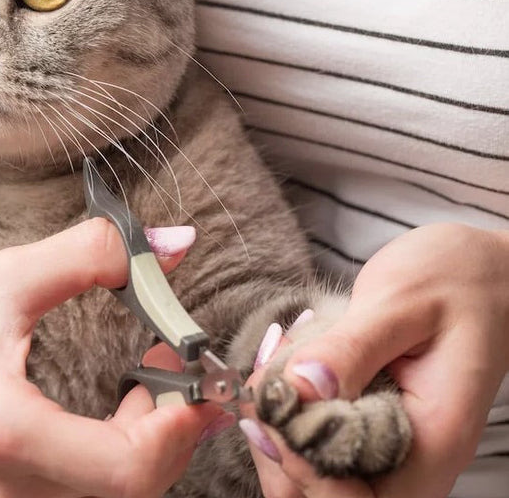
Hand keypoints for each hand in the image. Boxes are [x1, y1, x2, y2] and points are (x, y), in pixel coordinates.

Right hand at [0, 197, 222, 496]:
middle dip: (166, 441)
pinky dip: (100, 479)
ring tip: (140, 403)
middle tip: (170, 382)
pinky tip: (99, 436)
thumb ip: (89, 255)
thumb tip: (175, 241)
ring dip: (136, 461)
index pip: (126, 469)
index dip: (176, 432)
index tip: (189, 382)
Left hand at [239, 224, 508, 497]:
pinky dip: (286, 411)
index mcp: (433, 442)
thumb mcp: (400, 302)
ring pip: (312, 474)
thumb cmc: (457, 279)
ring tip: (271, 369)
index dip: (304, 470)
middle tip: (259, 389)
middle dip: (277, 451)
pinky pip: (315, 440)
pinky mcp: (367, 425)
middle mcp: (412, 458)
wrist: (486, 270)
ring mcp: (388, 445)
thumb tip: (301, 386)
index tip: (272, 412)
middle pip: (327, 495)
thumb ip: (350, 348)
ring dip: (275, 429)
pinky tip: (281, 367)